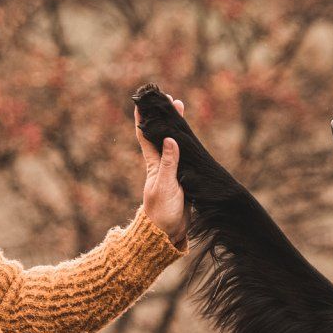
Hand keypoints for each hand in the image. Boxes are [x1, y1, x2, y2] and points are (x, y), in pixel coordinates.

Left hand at [135, 95, 186, 246]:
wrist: (168, 232)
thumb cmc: (162, 211)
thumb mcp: (165, 186)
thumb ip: (169, 163)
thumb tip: (171, 139)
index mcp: (153, 164)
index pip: (145, 136)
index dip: (143, 119)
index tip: (143, 101)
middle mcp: (161, 164)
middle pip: (161, 135)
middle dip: (164, 118)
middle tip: (169, 99)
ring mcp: (172, 171)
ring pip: (174, 144)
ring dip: (176, 127)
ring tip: (180, 110)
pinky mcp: (183, 178)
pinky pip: (184, 156)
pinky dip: (186, 144)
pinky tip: (189, 137)